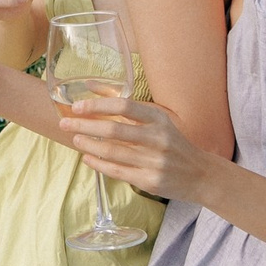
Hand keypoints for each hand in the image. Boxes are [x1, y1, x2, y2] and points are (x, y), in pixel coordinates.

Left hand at [59, 96, 215, 201]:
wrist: (201, 175)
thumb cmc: (172, 143)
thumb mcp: (157, 119)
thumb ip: (126, 105)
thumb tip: (89, 85)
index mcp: (159, 119)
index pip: (125, 106)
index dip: (98, 105)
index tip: (77, 106)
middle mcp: (158, 139)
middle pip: (113, 130)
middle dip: (84, 126)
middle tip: (64, 123)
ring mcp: (154, 161)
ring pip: (112, 152)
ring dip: (87, 145)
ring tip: (74, 139)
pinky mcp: (149, 181)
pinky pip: (116, 171)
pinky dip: (98, 163)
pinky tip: (87, 157)